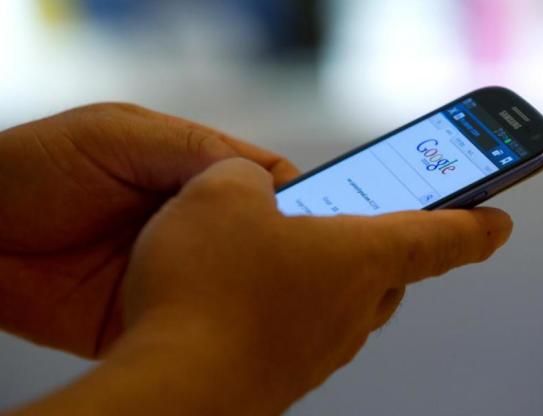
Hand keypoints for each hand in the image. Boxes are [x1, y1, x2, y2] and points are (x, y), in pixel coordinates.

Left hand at [0, 104, 298, 356]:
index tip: (327, 219)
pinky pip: (195, 319)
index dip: (294, 198)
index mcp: (187, 171)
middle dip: (287, 251)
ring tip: (287, 303)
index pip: (259, 180)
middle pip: (255, 236)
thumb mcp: (118, 134)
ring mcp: (169, 268)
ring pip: (232, 281)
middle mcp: (186, 221)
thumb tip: (263, 174)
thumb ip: (192, 147)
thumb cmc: (34, 167)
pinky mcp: (148, 312)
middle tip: (317, 269)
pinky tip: (240, 329)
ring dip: (258, 292)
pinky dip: (218, 326)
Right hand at [108, 158, 513, 414]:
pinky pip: (301, 325)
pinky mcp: (285, 372)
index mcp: (361, 255)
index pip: (441, 236)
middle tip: (346, 219)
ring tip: (271, 250)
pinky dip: (285, 304)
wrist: (172, 387)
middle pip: (386, 268)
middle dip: (372, 240)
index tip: (500, 221)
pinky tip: (238, 293)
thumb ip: (249, 176)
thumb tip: (251, 189)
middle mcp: (352, 307)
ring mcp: (321, 348)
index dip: (474, 222)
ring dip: (319, 272)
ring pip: (340, 298)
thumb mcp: (222, 191)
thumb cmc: (207, 289)